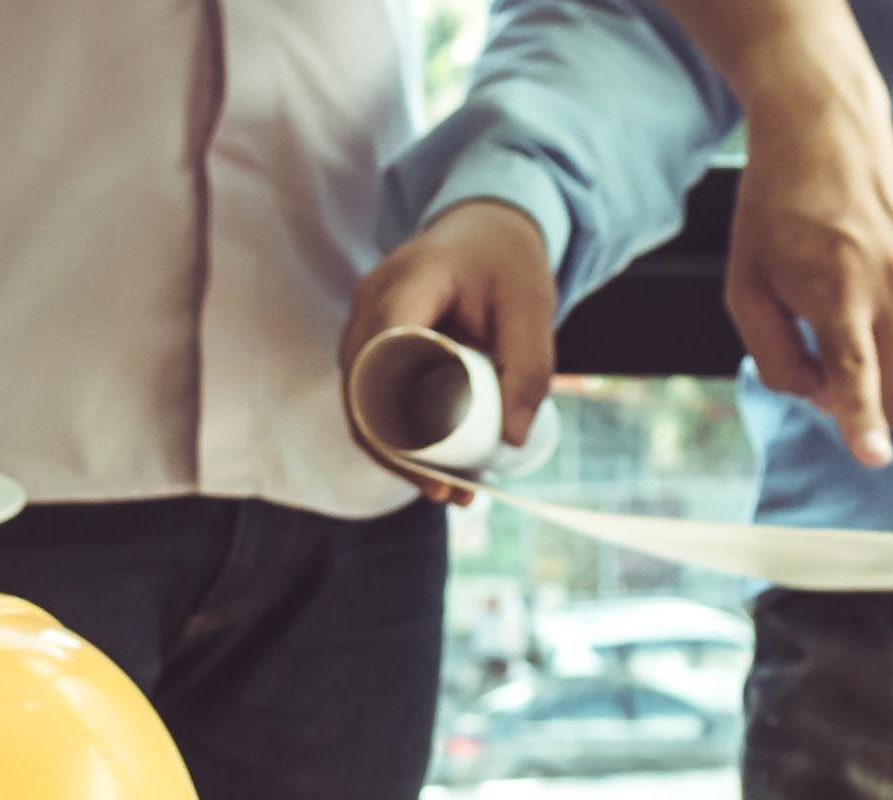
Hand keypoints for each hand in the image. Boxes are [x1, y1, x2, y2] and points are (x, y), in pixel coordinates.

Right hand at [344, 201, 558, 504]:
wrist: (485, 230)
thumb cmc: (507, 262)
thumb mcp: (532, 306)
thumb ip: (529, 367)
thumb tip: (514, 438)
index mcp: (408, 281)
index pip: (384, 353)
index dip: (399, 415)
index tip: (433, 464)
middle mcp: (372, 301)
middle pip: (364, 390)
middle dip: (399, 451)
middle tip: (446, 492)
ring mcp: (364, 322)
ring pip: (360, 401)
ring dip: (395, 451)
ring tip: (446, 491)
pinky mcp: (370, 344)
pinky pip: (369, 396)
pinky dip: (395, 435)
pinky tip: (430, 468)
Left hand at [725, 105, 892, 467]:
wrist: (828, 135)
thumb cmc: (774, 215)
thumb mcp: (745, 288)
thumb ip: (774, 358)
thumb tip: (821, 400)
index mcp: (838, 290)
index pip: (858, 375)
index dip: (864, 426)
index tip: (875, 458)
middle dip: (877, 416)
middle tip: (831, 382)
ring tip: (852, 342)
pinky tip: (879, 324)